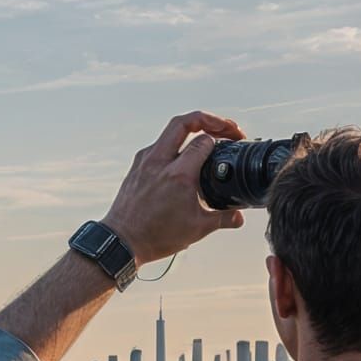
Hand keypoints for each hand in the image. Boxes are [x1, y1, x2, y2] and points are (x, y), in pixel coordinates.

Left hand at [101, 110, 246, 266]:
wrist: (123, 241)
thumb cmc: (154, 235)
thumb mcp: (197, 228)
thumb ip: (223, 219)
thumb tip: (238, 216)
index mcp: (179, 174)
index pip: (204, 141)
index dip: (222, 138)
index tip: (232, 142)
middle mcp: (160, 161)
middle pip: (184, 123)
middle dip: (208, 119)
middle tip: (224, 126)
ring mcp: (146, 161)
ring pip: (169, 132)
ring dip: (190, 130)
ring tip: (205, 137)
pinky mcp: (138, 166)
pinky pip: (159, 145)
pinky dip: (175, 144)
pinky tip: (183, 157)